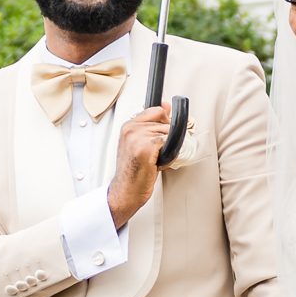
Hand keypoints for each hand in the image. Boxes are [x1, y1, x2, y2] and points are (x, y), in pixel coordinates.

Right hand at [108, 105, 173, 226]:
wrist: (126, 190)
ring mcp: (137, 137)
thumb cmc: (133, 170)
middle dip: (166, 137)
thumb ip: (152, 125)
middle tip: (156, 153)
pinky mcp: (146, 147)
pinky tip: (157, 162)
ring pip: (168, 132)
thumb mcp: (140, 143)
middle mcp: (131, 129)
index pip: (156, 110)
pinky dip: (169, 154)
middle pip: (165, 121)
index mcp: (128, 126)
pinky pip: (169, 142)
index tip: (162, 134)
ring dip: (168, 147)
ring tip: (155, 159)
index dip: (164, 122)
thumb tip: (167, 106)